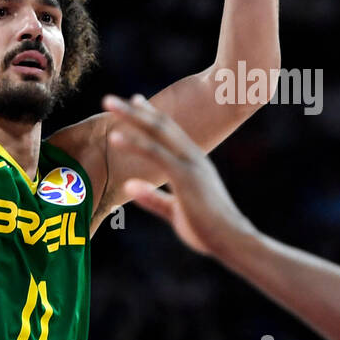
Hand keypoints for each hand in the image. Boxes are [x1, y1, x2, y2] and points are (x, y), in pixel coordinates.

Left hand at [102, 94, 256, 257]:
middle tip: (110, 99)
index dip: (151, 115)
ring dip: (130, 116)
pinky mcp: (184, 176)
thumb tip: (129, 187)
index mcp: (194, 162)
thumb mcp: (175, 211)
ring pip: (156, 132)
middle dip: (135, 110)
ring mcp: (190, 164)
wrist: (232, 240)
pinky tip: (115, 137)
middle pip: (161, 125)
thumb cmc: (207, 229)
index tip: (135, 101)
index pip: (170, 132)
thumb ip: (153, 199)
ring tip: (107, 103)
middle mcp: (193, 157)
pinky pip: (155, 154)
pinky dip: (134, 143)